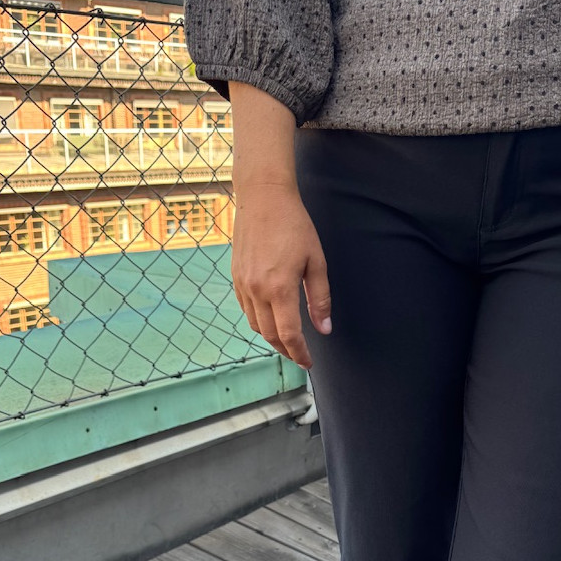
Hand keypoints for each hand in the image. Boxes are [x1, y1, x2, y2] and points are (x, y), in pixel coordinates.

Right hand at [230, 184, 331, 370]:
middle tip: (300, 356)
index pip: (289, 335)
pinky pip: (246, 309)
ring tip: (288, 341)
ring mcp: (243, 284)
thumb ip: (320, 298)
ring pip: (255, 325)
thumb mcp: (316, 261)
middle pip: (270, 335)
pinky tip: (271, 318)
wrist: (262, 197)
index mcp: (280, 288)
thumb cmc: (294, 225)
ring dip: (272, 338)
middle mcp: (257, 290)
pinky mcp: (236, 277)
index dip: (300, 353)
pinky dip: (259, 321)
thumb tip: (324, 328)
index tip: (309, 363)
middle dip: (286, 351)